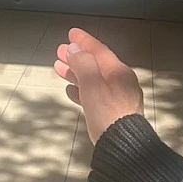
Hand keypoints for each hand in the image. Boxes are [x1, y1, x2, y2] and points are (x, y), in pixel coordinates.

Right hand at [54, 28, 144, 143]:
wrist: (124, 148)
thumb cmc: (108, 113)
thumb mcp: (92, 85)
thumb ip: (83, 64)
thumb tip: (75, 49)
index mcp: (119, 72)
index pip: (99, 50)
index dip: (84, 41)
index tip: (71, 33)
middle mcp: (121, 82)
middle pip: (96, 64)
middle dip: (77, 57)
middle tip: (59, 52)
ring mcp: (118, 99)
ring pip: (94, 80)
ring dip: (76, 73)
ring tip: (59, 68)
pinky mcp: (114, 114)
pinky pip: (96, 95)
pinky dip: (82, 89)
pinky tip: (71, 90)